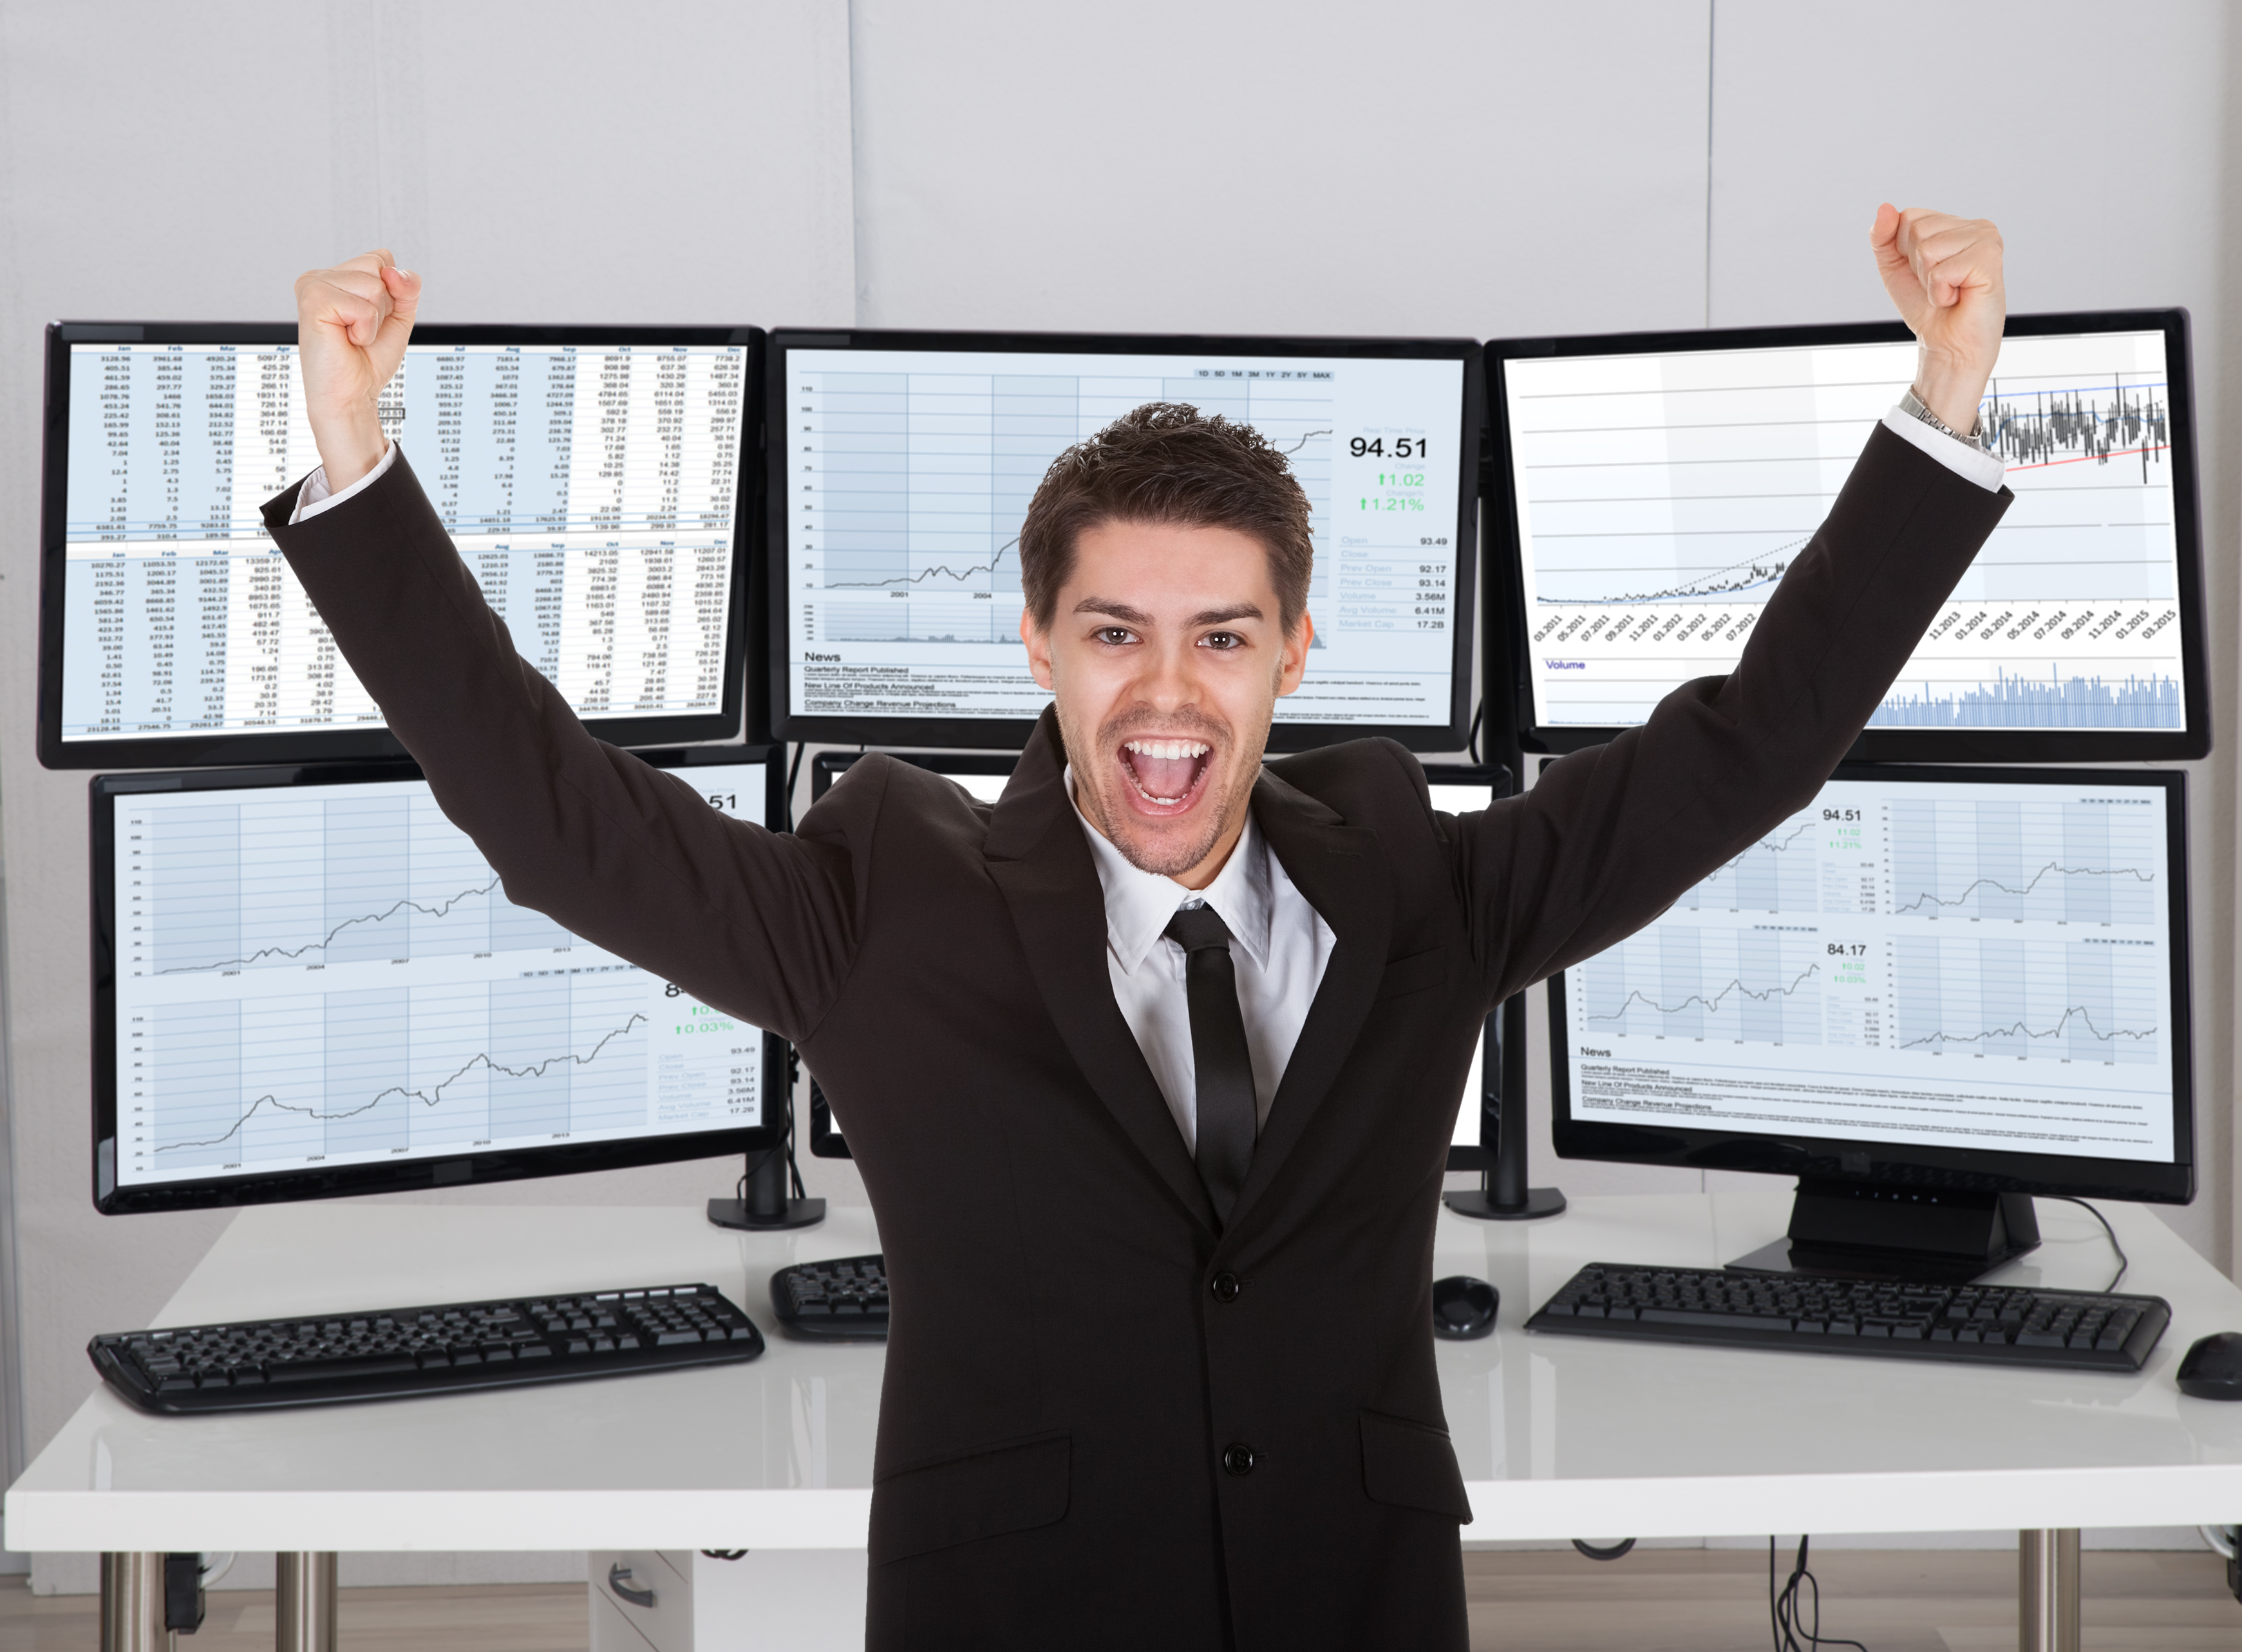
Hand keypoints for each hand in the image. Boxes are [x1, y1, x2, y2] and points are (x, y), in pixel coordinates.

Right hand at [293, 251, 420, 489]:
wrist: (351, 395)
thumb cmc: (367, 359)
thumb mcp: (399, 316)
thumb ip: (407, 286)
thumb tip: (393, 271)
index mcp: (336, 276)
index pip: (382, 258)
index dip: (392, 293)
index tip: (370, 319)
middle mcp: (321, 276)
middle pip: (379, 267)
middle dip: (384, 305)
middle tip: (360, 330)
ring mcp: (313, 285)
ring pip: (374, 284)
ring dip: (375, 319)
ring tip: (353, 335)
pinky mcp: (312, 301)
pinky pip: (364, 307)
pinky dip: (365, 329)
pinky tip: (346, 339)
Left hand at [1869, 204, 2004, 433]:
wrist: (1948, 344)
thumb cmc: (1926, 307)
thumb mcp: (1894, 267)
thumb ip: (1884, 237)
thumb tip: (1885, 207)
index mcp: (1955, 224)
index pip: (1909, 217)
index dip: (1903, 252)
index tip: (1924, 273)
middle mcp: (1976, 226)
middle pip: (1916, 230)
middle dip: (1916, 266)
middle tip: (1939, 285)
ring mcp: (1987, 240)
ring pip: (1927, 249)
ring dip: (1929, 281)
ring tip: (1950, 291)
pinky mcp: (1990, 259)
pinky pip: (1941, 271)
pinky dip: (1940, 292)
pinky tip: (1959, 297)